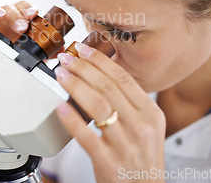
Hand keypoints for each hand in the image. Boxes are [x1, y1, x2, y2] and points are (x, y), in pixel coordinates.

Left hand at [55, 43, 165, 182]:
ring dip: (75, 86)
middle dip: (83, 68)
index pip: (124, 78)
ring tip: (61, 75)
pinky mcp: (108, 161)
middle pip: (109, 88)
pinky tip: (60, 106)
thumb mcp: (146, 128)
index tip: (83, 50)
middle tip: (66, 59)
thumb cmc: (141, 160)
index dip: (100, 61)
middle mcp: (141, 127)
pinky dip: (71, 119)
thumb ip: (130, 104)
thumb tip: (100, 75)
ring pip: (98, 105)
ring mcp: (125, 145)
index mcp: (151, 114)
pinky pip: (86, 135)